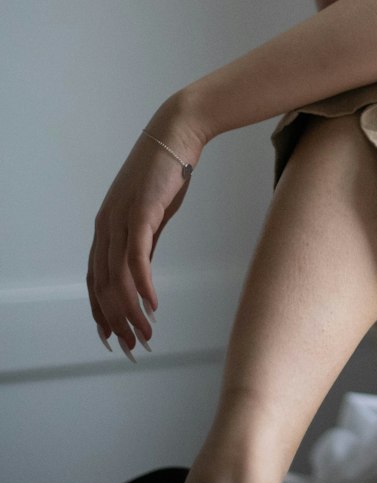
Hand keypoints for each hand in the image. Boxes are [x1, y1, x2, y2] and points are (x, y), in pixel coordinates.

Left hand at [87, 98, 204, 358]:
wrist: (175, 136)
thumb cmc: (166, 174)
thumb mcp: (151, 216)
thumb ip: (144, 242)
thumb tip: (142, 271)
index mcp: (104, 229)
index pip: (94, 279)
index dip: (100, 311)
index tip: (111, 337)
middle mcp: (105, 227)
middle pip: (103, 285)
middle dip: (116, 320)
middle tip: (132, 346)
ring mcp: (121, 220)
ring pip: (118, 277)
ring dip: (131, 310)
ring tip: (147, 333)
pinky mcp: (141, 213)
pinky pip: (137, 257)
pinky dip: (142, 284)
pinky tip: (152, 304)